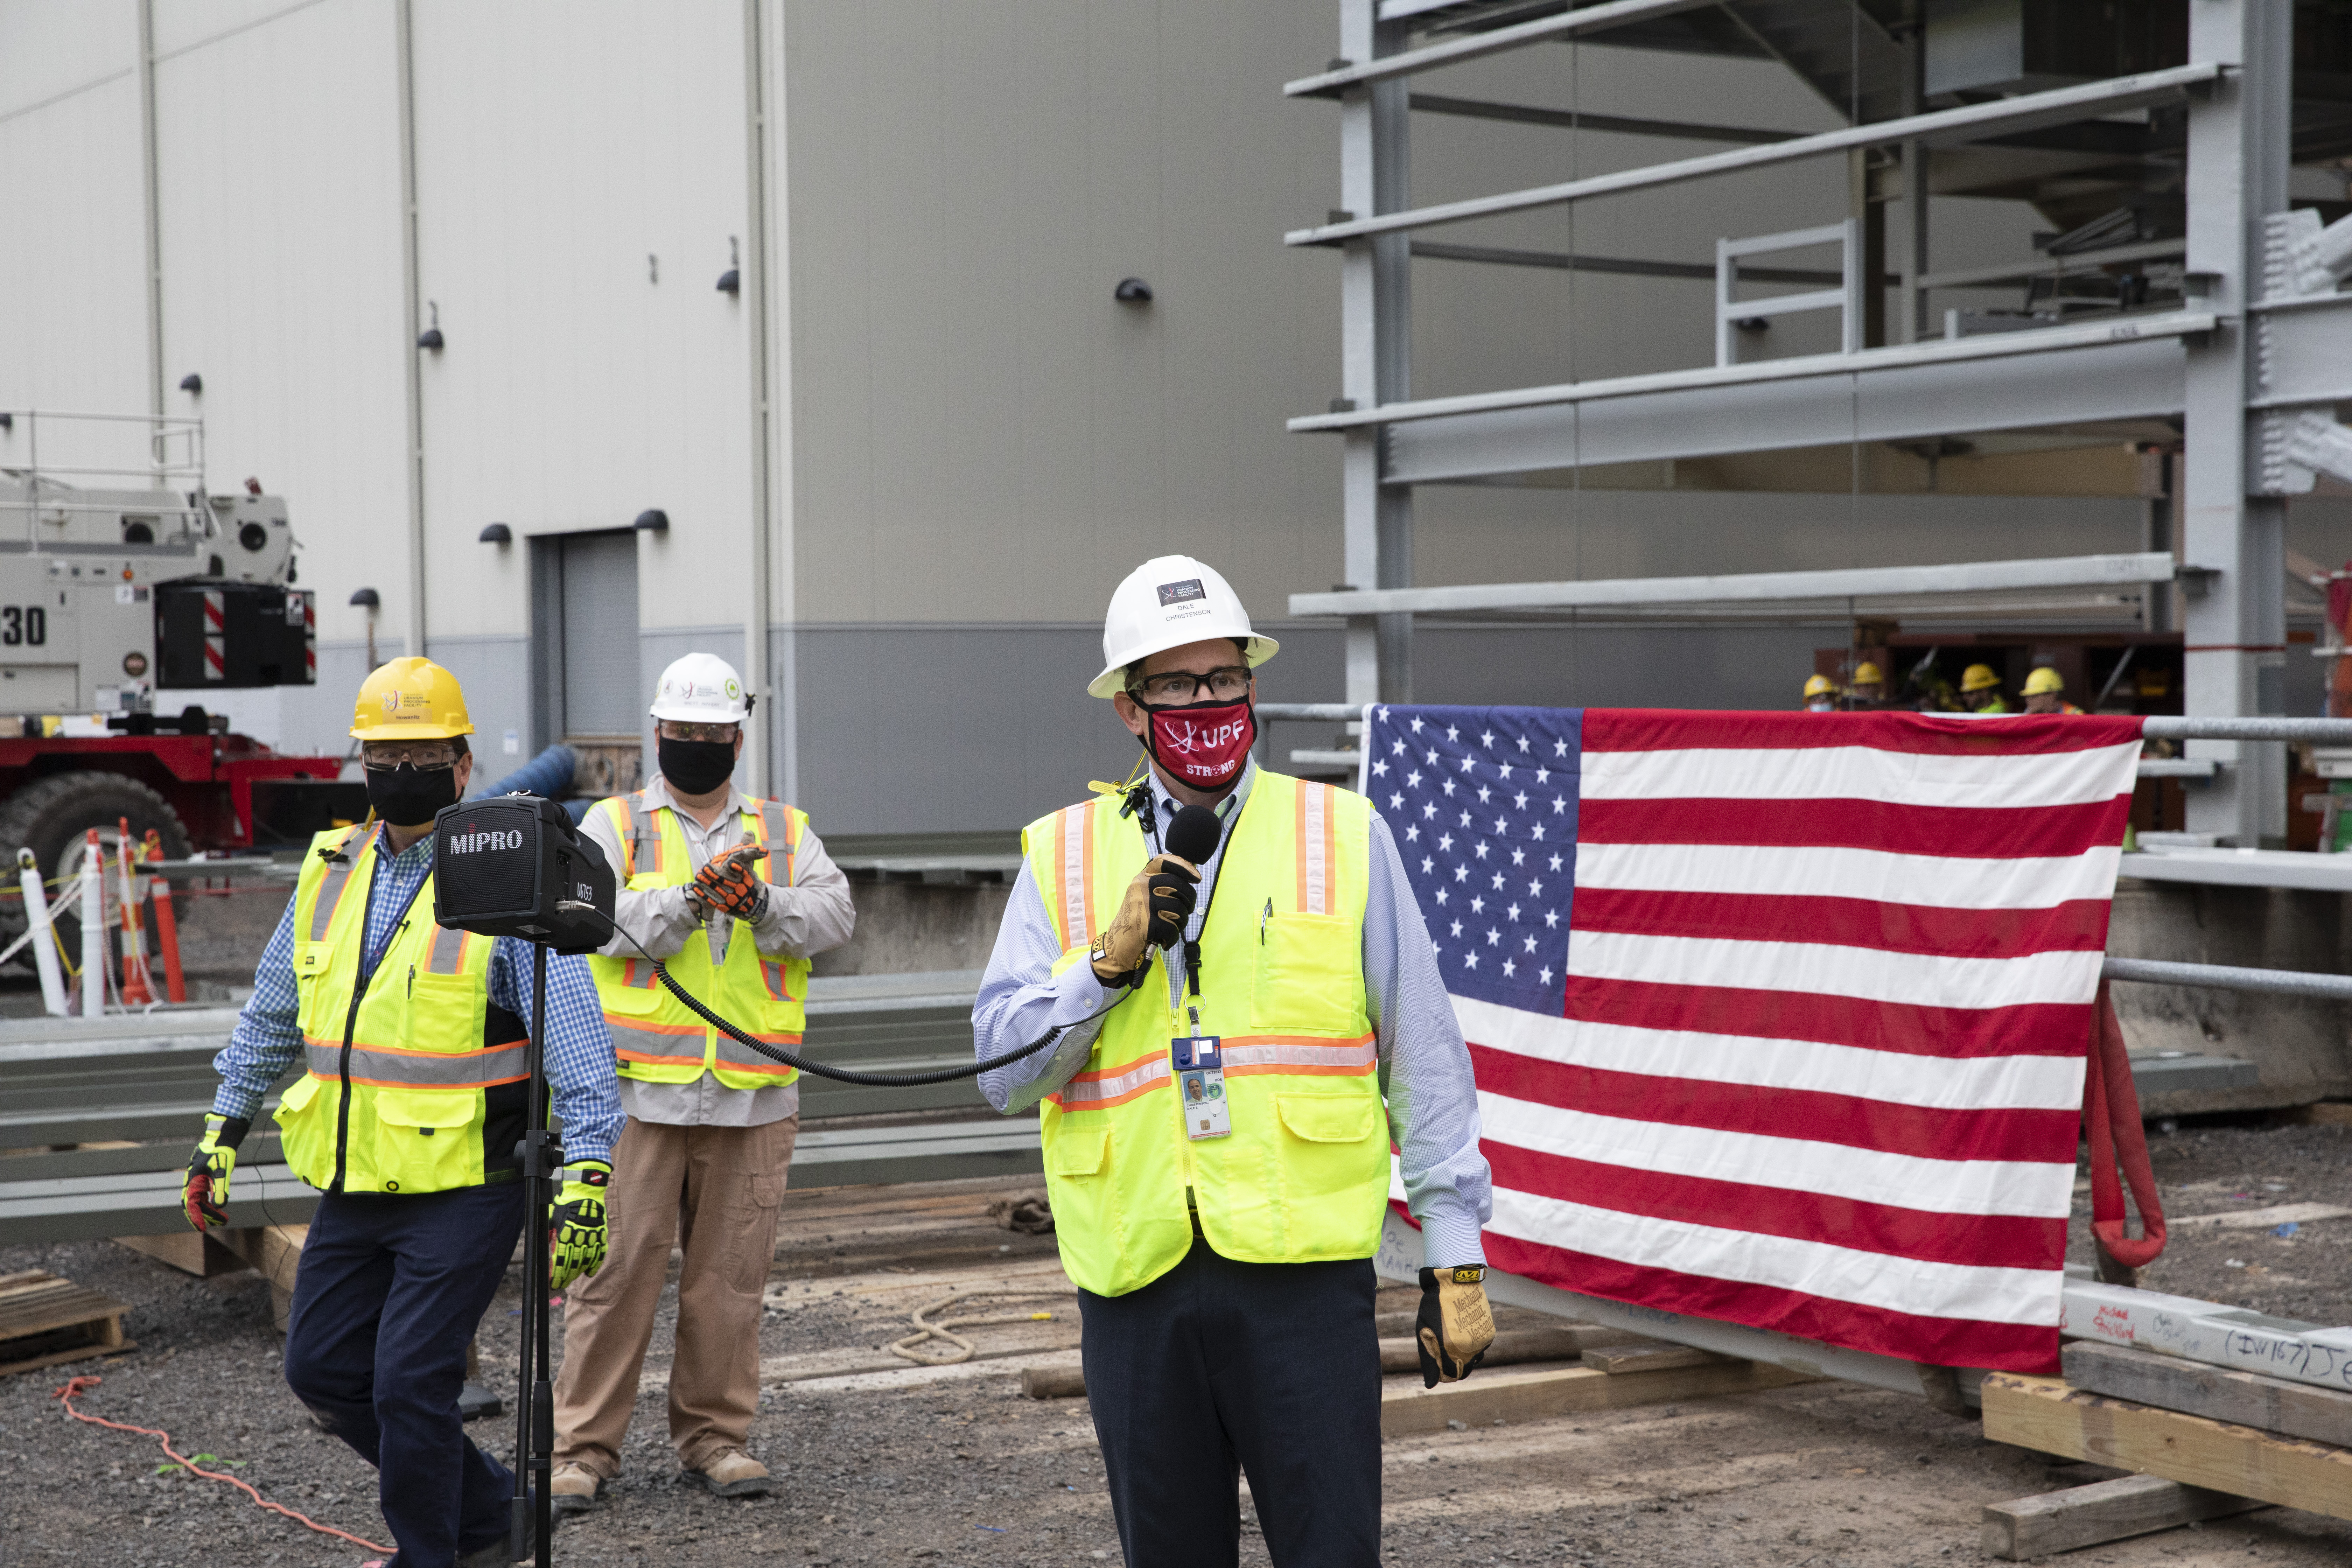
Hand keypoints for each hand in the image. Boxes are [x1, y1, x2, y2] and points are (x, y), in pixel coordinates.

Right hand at [183, 1114, 246, 1231]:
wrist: (222, 1139)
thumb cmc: (221, 1153)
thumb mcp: (223, 1171)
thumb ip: (220, 1188)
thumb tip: (220, 1205)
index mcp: (194, 1180)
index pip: (192, 1204)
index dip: (196, 1217)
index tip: (202, 1228)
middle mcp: (192, 1181)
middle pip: (193, 1204)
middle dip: (202, 1216)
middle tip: (214, 1226)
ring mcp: (196, 1180)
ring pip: (198, 1200)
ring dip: (207, 1211)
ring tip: (221, 1219)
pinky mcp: (203, 1178)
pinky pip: (202, 1194)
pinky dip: (209, 1202)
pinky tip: (218, 1208)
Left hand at [550, 1160, 612, 1289]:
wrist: (586, 1192)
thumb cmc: (566, 1204)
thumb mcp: (552, 1218)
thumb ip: (550, 1234)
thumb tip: (546, 1247)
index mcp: (565, 1233)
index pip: (560, 1259)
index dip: (557, 1274)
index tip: (554, 1283)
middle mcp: (579, 1237)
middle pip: (573, 1263)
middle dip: (566, 1276)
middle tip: (561, 1284)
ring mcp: (592, 1236)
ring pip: (586, 1260)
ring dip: (578, 1272)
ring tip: (572, 1279)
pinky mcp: (601, 1234)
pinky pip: (599, 1253)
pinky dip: (595, 1264)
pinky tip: (589, 1272)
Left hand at [688, 843, 768, 921]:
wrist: (754, 903)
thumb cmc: (750, 881)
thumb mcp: (750, 864)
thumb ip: (747, 848)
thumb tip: (749, 832)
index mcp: (747, 878)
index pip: (740, 872)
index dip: (733, 868)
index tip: (726, 862)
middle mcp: (740, 889)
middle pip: (726, 881)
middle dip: (715, 874)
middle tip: (705, 868)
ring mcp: (732, 899)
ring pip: (718, 889)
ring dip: (707, 883)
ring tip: (699, 876)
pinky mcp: (724, 906)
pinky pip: (712, 899)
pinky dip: (704, 893)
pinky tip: (697, 887)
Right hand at [1090, 855, 1198, 985]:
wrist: (1118, 944)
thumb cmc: (1138, 920)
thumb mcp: (1145, 896)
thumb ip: (1162, 885)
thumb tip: (1191, 875)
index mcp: (1141, 878)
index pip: (1164, 861)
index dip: (1184, 866)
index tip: (1196, 877)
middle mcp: (1140, 887)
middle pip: (1177, 884)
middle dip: (1190, 899)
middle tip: (1188, 909)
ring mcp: (1142, 904)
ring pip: (1178, 908)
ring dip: (1181, 922)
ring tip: (1173, 927)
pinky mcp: (1145, 923)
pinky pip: (1172, 928)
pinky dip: (1172, 937)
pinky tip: (1166, 940)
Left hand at [1415, 1264, 1494, 1387]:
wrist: (1456, 1280)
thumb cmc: (1435, 1305)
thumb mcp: (1424, 1330)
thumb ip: (1429, 1360)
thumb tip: (1430, 1385)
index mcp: (1452, 1349)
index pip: (1451, 1376)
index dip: (1442, 1373)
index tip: (1438, 1364)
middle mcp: (1471, 1348)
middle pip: (1465, 1370)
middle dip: (1454, 1365)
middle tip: (1444, 1350)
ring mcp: (1482, 1340)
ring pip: (1474, 1359)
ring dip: (1464, 1355)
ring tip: (1453, 1336)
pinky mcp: (1489, 1333)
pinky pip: (1481, 1347)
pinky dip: (1472, 1344)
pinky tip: (1463, 1329)